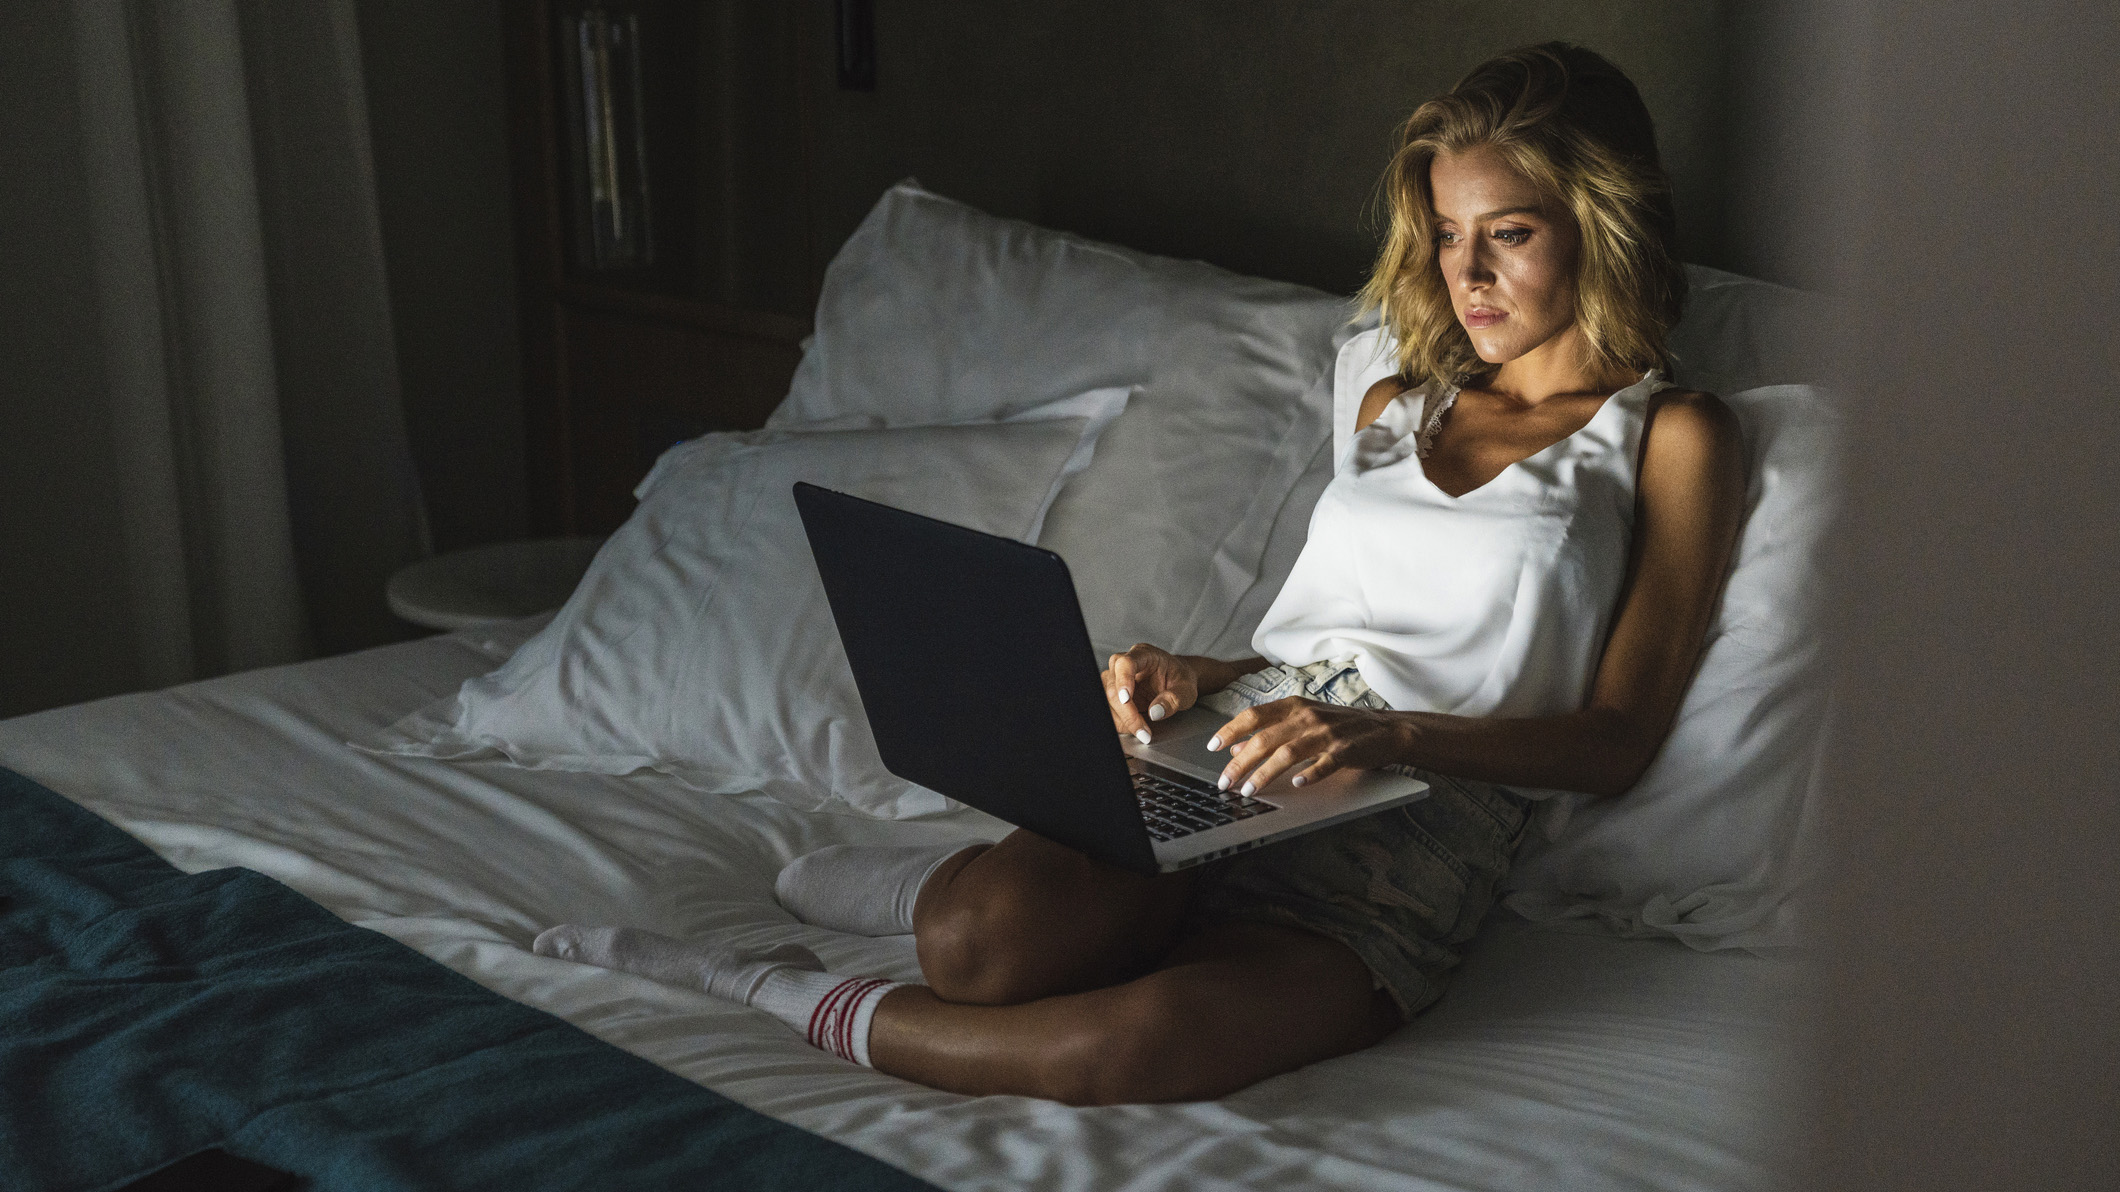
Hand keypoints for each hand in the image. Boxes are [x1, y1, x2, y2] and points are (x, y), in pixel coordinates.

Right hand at [1102, 644, 1199, 743]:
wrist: (1177, 680)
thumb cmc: (1181, 679)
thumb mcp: (1186, 690)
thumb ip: (1173, 699)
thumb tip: (1154, 712)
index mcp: (1144, 655)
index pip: (1125, 663)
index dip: (1123, 680)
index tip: (1126, 700)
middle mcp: (1125, 664)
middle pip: (1113, 686)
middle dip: (1127, 713)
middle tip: (1144, 732)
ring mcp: (1116, 678)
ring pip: (1107, 699)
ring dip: (1122, 719)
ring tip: (1143, 731)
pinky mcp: (1114, 693)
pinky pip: (1109, 709)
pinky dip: (1120, 722)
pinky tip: (1135, 727)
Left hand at [1207, 698, 1411, 795]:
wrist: (1384, 728)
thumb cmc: (1338, 725)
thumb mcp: (1301, 721)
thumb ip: (1269, 731)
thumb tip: (1234, 747)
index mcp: (1294, 706)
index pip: (1254, 716)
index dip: (1231, 730)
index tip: (1212, 747)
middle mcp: (1307, 716)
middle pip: (1265, 739)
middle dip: (1240, 763)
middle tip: (1224, 782)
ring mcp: (1327, 733)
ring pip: (1288, 753)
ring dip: (1264, 773)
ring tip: (1249, 791)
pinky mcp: (1346, 750)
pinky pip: (1324, 763)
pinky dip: (1309, 774)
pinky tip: (1296, 785)